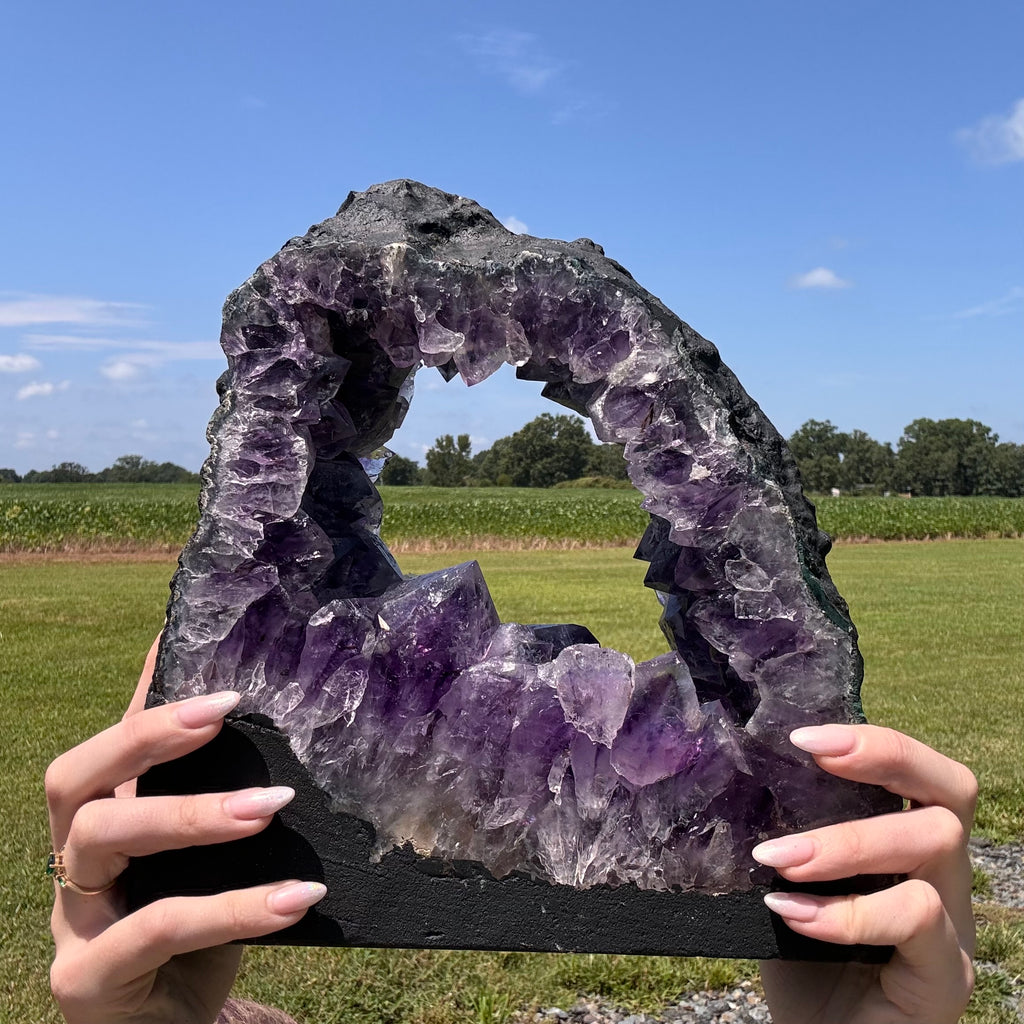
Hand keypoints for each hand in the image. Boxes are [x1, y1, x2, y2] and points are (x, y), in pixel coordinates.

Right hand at [46, 638, 326, 1023]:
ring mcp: (72, 921)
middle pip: (72, 780)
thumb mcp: (208, 861)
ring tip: (272, 801)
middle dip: (146, 738)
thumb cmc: (195, 933)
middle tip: (223, 713)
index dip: (148, 703)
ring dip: (192, 814)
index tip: (207, 664)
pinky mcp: (89, 979)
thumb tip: (263, 723)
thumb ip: (220, 800)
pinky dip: (234, 907)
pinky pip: (157, 928)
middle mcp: (74, 863)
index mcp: (102, 824)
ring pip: (101, 840)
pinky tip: (298, 897)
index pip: (110, 747)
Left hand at [756, 724, 976, 1023]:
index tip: (802, 736)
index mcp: (909, 845)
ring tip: (778, 856)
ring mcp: (952, 928)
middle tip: (808, 756)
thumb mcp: (787, 882)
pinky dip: (847, 911)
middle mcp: (943, 878)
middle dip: (880, 761)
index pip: (924, 772)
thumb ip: (783, 833)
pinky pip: (917, 921)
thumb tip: (725, 773)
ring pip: (935, 846)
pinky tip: (790, 913)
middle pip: (952, 792)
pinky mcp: (945, 978)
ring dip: (848, 841)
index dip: (877, 742)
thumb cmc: (797, 957)